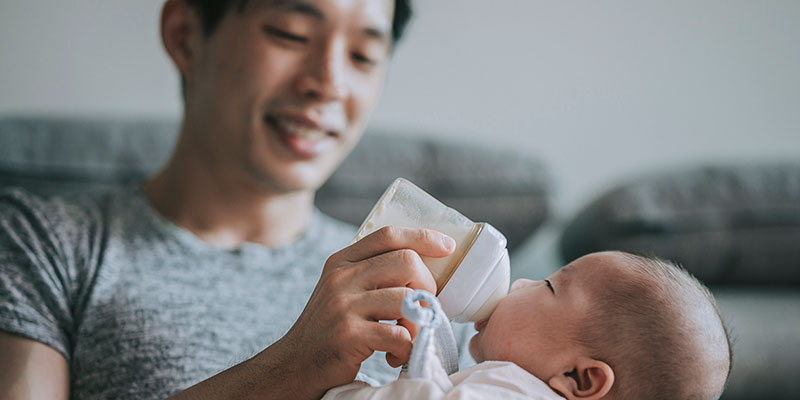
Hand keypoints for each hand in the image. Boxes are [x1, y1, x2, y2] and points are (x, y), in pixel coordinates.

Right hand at [272, 226, 454, 397]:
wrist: (294, 366)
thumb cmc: (330, 329)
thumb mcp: (342, 291)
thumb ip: (371, 275)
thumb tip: (425, 266)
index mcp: (342, 262)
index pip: (388, 235)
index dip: (423, 237)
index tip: (447, 247)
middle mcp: (341, 278)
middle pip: (406, 261)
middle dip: (427, 286)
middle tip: (422, 310)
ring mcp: (344, 305)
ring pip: (408, 298)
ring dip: (419, 323)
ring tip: (408, 337)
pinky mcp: (349, 335)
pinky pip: (400, 335)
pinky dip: (408, 348)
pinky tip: (395, 356)